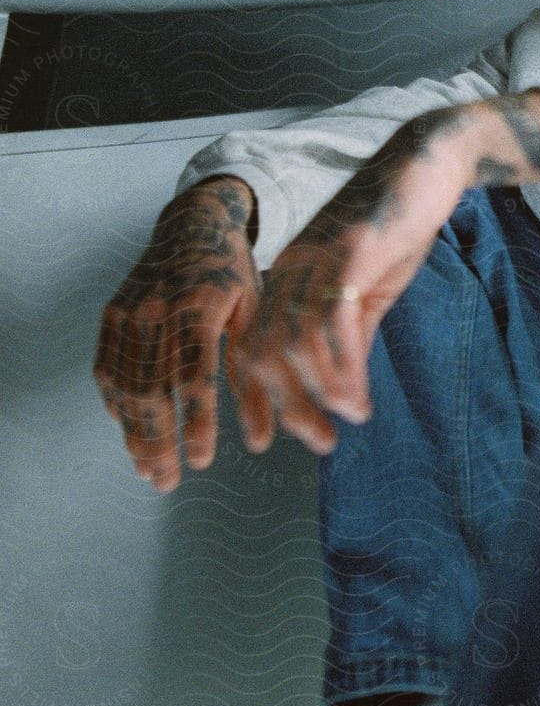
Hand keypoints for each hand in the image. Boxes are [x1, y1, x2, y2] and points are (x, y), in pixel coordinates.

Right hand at [92, 176, 264, 492]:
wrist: (194, 224)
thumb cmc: (236, 274)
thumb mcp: (257, 315)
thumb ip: (258, 376)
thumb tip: (265, 439)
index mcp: (201, 306)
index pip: (195, 375)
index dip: (196, 422)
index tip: (201, 460)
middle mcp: (159, 309)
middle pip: (152, 388)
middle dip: (159, 441)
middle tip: (169, 481)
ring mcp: (130, 312)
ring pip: (125, 385)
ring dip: (134, 433)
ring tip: (148, 470)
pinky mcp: (113, 315)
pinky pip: (107, 368)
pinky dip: (116, 404)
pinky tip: (129, 430)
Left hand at [226, 91, 539, 457]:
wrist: (429, 163)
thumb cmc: (399, 222)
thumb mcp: (370, 286)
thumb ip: (352, 331)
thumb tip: (343, 385)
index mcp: (288, 275)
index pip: (253, 345)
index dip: (256, 396)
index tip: (270, 438)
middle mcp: (291, 267)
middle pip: (266, 351)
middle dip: (287, 405)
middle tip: (320, 442)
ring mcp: (319, 257)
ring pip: (295, 341)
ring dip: (317, 393)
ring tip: (344, 422)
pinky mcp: (352, 250)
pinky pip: (334, 321)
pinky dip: (343, 367)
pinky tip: (358, 397)